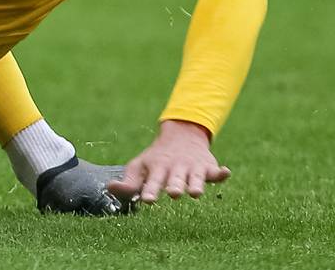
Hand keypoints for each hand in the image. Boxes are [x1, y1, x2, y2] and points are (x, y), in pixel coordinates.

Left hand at [108, 120, 229, 205]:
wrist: (181, 135)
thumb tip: (109, 188)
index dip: (150, 190)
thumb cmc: (156, 158)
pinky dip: (221, 172)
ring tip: (195, 191)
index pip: (152, 181)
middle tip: (173, 193)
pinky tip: (225, 172)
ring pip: (195, 177)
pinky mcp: (208, 167)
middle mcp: (175, 168)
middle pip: (175, 179)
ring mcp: (192, 167)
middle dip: (174, 186)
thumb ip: (128, 182)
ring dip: (195, 183)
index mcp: (157, 168)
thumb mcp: (140, 166)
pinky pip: (216, 171)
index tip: (148, 200)